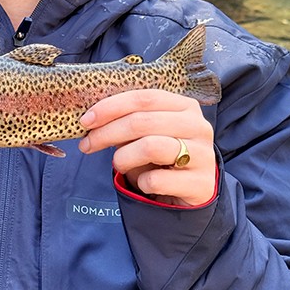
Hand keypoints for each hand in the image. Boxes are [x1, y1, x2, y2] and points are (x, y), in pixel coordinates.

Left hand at [78, 89, 215, 206]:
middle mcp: (197, 126)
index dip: (110, 107)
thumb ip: (128, 121)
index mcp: (184, 106)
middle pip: (142, 121)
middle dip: (107, 133)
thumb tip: (91, 119)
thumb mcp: (148, 133)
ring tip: (118, 164)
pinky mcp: (200, 183)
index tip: (86, 120)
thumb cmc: (162, 157)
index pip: (144, 98)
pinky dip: (141, 182)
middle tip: (87, 145)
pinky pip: (157, 180)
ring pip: (150, 147)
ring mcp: (202, 154)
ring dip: (123, 157)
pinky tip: (143, 183)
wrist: (191, 191)